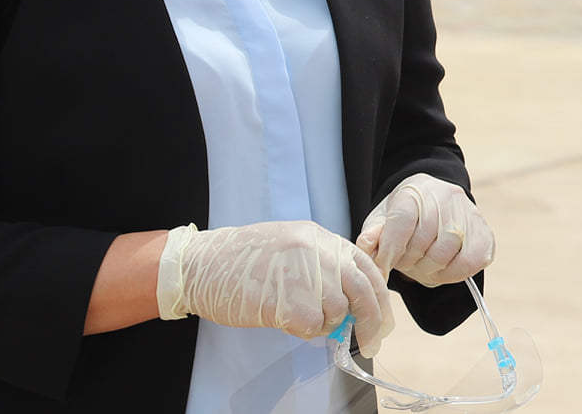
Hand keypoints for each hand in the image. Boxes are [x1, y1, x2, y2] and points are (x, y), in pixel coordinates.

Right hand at [156, 220, 393, 357]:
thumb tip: (348, 301)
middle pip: (362, 291)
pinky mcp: (287, 299)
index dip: (379, 297)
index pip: (367, 267)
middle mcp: (318, 251)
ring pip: (337, 312)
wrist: (199, 264)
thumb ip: (322, 267)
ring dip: (324, 325)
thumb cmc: (241, 262)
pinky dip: (304, 331)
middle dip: (370, 321)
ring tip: (300, 319)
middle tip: (370, 343)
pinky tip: (286, 322)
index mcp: (321, 238)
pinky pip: (312, 326)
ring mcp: (304, 273)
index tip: (382, 321)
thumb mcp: (291, 248)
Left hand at [356, 173, 495, 287]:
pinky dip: (452, 273)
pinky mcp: (484, 233)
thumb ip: (373, 234)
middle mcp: (446, 196)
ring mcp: (468, 212)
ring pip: (445, 253)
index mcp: (416, 189)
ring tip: (422, 264)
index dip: (389, 251)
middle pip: (423, 241)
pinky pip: (470, 262)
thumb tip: (366, 245)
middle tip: (405, 263)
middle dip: (408, 261)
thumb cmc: (405, 216)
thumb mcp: (382, 220)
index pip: (402, 222)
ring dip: (429, 269)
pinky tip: (442, 268)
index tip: (382, 268)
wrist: (436, 204)